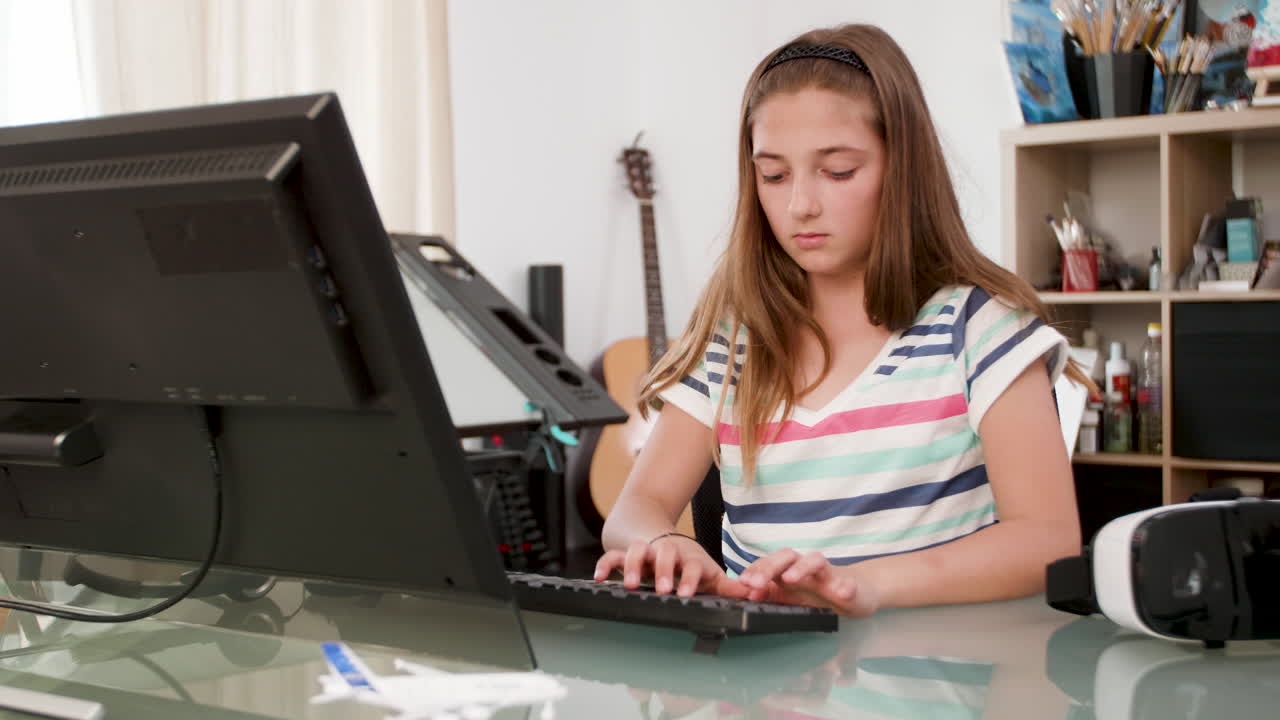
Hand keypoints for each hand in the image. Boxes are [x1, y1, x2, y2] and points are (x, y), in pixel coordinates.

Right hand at [594, 536, 748, 598]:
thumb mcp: (706, 571)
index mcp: (688, 558)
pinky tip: (598, 579)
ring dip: (633, 566)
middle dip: (664, 570)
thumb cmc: (684, 561)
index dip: (690, 578)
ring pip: (637, 551)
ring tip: (629, 585)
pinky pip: (612, 555)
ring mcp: (645, 551)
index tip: (686, 593)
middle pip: (665, 553)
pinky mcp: (625, 553)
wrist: (655, 532)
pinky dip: (604, 565)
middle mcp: (666, 551)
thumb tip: (752, 592)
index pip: (692, 565)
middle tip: (663, 589)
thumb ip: (726, 585)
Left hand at [738, 549, 878, 616]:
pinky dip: (844, 586)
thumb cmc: (818, 592)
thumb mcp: (789, 596)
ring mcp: (828, 574)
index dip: (755, 570)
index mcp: (789, 570)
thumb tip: (744, 592)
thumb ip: (767, 593)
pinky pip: (847, 583)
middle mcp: (806, 568)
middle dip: (770, 567)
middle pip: (787, 557)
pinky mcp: (848, 584)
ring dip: (801, 568)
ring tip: (790, 579)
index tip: (743, 582)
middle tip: (757, 583)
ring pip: (815, 561)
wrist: (856, 591)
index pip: (768, 563)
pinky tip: (841, 592)